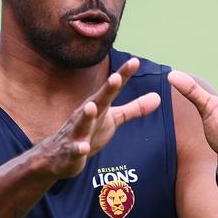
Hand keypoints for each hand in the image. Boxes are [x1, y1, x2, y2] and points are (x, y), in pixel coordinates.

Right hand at [41, 58, 160, 178]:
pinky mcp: (70, 151)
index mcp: (98, 105)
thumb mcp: (113, 118)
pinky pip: (74, 149)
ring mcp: (77, 132)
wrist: (58, 156)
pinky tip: (83, 148)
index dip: (123, 76)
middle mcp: (86, 115)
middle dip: (106, 90)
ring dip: (86, 115)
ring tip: (91, 106)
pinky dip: (78, 148)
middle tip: (115, 77)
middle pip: (98, 101)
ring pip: (82, 123)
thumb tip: (158, 97)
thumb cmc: (89, 132)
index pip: (112, 89)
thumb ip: (134, 108)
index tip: (135, 62)